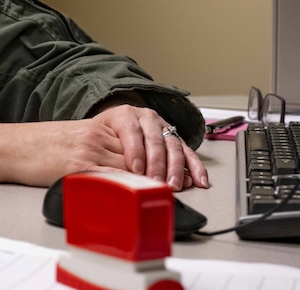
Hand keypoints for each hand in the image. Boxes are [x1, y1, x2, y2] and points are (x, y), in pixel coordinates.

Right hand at [0, 107, 208, 190]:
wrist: (14, 147)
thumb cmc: (45, 148)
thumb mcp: (82, 140)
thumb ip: (110, 149)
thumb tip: (142, 171)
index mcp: (104, 123)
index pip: (149, 135)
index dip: (174, 154)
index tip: (190, 171)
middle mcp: (100, 132)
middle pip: (146, 147)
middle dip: (170, 167)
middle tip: (181, 183)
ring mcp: (91, 148)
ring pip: (133, 163)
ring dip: (155, 179)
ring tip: (169, 190)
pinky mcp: (80, 164)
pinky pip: (113, 175)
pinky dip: (132, 185)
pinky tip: (145, 192)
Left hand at [91, 104, 208, 190]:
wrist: (116, 122)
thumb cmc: (106, 133)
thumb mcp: (99, 135)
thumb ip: (105, 151)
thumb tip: (110, 175)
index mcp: (126, 114)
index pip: (132, 131)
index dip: (135, 151)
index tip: (136, 169)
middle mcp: (147, 118)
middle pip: (155, 140)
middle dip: (157, 164)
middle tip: (156, 181)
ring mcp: (164, 128)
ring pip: (173, 146)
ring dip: (176, 168)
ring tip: (174, 185)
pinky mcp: (176, 139)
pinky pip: (188, 152)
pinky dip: (196, 167)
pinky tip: (199, 180)